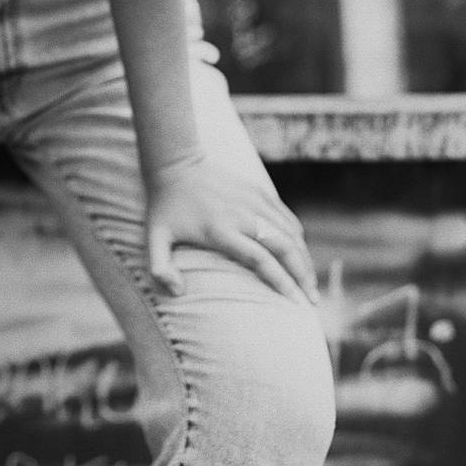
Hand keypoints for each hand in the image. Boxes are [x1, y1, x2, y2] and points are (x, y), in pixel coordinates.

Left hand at [145, 152, 319, 306]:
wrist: (174, 162)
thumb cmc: (164, 207)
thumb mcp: (154, 238)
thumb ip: (160, 268)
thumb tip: (178, 292)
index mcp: (221, 230)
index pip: (261, 259)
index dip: (281, 282)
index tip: (295, 303)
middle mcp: (242, 214)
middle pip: (283, 246)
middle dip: (302, 275)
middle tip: (312, 302)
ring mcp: (253, 200)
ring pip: (290, 232)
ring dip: (304, 258)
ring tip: (310, 283)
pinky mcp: (258, 190)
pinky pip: (286, 216)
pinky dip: (298, 236)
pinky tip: (302, 254)